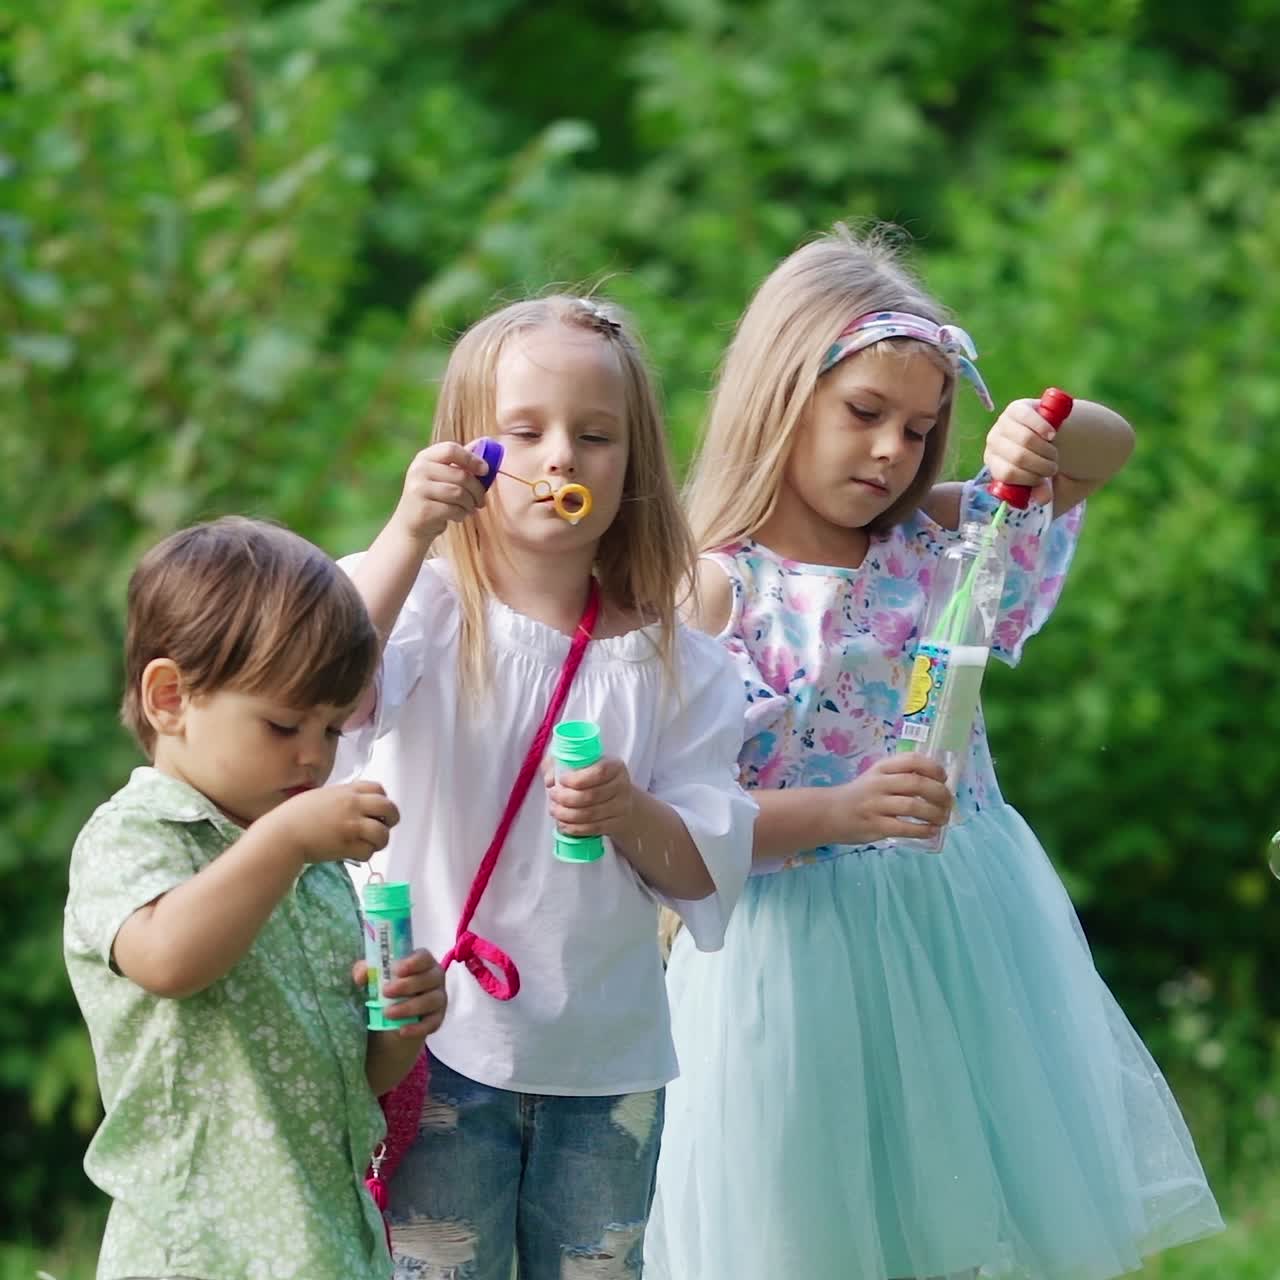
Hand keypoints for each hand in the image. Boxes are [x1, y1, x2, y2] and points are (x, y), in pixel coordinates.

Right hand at [263, 781, 398, 864]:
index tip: (377, 810)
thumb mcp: (320, 796)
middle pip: (389, 808)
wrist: (282, 834)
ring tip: (370, 844)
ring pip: (383, 833)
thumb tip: (353, 804)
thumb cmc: (294, 815)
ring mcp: (352, 825)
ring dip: (380, 841)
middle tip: (383, 827)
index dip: (382, 799)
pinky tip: (356, 853)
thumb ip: (340, 798)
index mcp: (347, 791)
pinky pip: (369, 851)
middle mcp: (353, 805)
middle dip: (391, 819)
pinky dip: (366, 854)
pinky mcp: (347, 845)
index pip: (379, 788)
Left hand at [353, 948, 446, 1039]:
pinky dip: (417, 1028)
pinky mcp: (438, 1018)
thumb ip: (365, 971)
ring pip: (431, 1000)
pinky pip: (432, 1023)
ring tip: (388, 1013)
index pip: (424, 957)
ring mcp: (439, 998)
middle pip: (429, 978)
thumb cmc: (386, 987)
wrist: (393, 1017)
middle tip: (385, 992)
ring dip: (409, 1007)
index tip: (395, 970)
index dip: (412, 962)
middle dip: (407, 985)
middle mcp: (435, 977)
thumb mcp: (373, 977)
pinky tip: (402, 1031)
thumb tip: (361, 975)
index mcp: (422, 962)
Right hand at [391, 441, 489, 543]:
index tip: (485, 470)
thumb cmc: (434, 497)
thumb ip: (460, 461)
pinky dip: (461, 514)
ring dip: (470, 504)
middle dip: (477, 490)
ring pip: (459, 493)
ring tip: (469, 509)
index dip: (472, 459)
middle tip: (481, 501)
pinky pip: (454, 509)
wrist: (412, 525)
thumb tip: (485, 442)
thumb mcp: (442, 475)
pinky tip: (457, 516)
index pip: (451, 449)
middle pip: (461, 475)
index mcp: (425, 458)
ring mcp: (419, 490)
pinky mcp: (423, 510)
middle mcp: (418, 470)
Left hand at [544, 756, 633, 837]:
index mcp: (614, 767)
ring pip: (590, 814)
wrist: (620, 800)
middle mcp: (621, 786)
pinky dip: (574, 828)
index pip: (599, 772)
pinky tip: (563, 824)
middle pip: (592, 795)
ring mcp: (621, 807)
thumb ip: (560, 764)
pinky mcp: (616, 824)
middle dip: (566, 798)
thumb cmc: (595, 778)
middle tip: (552, 795)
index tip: (561, 780)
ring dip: (567, 814)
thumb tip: (550, 780)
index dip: (577, 778)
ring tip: (554, 810)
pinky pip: (592, 829)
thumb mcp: (579, 764)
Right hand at [828, 755, 952, 844]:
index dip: (933, 768)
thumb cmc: (859, 794)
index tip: (943, 778)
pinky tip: (931, 831)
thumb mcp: (876, 776)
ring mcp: (876, 805)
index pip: (912, 760)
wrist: (830, 813)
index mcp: (882, 768)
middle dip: (940, 793)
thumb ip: (900, 775)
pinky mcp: (875, 826)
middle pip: (917, 784)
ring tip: (943, 819)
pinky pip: (904, 828)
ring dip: (934, 814)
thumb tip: (936, 783)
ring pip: (913, 807)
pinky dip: (922, 830)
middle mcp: (879, 784)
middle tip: (948, 803)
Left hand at [984, 399, 1059, 503]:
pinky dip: (1042, 428)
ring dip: (1046, 450)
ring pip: (1026, 439)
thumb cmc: (1040, 460)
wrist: (1048, 434)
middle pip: (1018, 456)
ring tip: (1054, 453)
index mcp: (993, 462)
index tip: (1043, 480)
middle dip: (1042, 465)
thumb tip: (1043, 499)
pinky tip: (1051, 435)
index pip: (1007, 473)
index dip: (1029, 479)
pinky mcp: (1016, 408)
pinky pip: (1028, 418)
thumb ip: (1040, 490)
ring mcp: (1003, 423)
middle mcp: (993, 442)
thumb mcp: (1040, 478)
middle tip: (1053, 466)